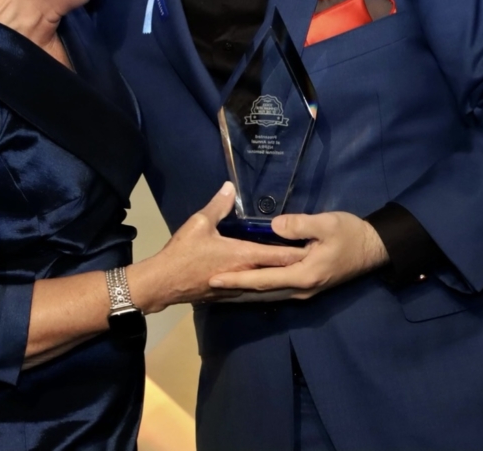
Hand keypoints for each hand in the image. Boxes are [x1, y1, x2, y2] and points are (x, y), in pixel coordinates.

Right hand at [128, 183, 307, 312]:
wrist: (164, 283)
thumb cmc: (183, 253)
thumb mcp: (199, 223)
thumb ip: (218, 205)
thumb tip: (230, 187)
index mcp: (244, 256)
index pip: (280, 255)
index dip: (299, 251)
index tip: (317, 247)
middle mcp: (247, 274)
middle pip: (279, 271)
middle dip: (297, 265)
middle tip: (316, 257)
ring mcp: (239, 288)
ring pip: (269, 284)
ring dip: (284, 277)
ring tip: (301, 270)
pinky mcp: (229, 295)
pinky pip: (255, 290)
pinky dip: (268, 285)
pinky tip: (274, 283)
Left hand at [207, 211, 388, 301]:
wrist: (374, 249)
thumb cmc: (350, 234)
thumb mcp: (327, 224)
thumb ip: (300, 225)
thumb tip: (275, 226)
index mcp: (304, 276)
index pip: (262, 280)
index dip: (237, 280)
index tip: (213, 279)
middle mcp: (301, 289)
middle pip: (260, 292)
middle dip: (233, 291)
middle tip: (205, 290)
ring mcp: (304, 291)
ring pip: (267, 294)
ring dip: (243, 293)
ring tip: (218, 291)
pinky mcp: (305, 286)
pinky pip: (275, 290)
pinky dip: (256, 289)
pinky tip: (243, 286)